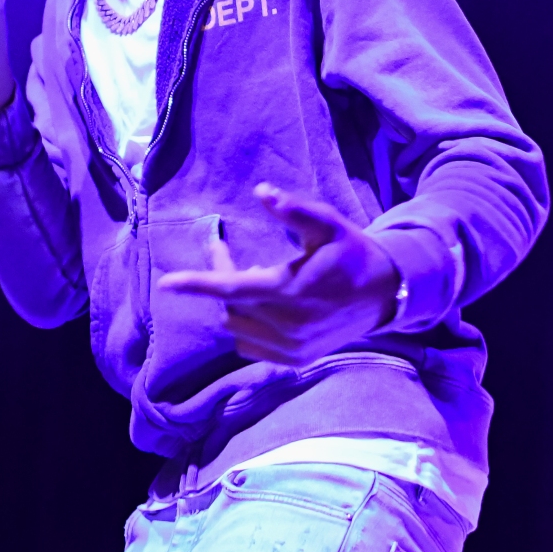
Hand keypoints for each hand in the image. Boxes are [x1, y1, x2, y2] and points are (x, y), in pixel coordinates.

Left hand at [158, 183, 400, 365]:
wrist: (385, 295)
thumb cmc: (351, 253)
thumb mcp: (328, 224)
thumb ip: (295, 210)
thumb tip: (262, 192)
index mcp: (290, 290)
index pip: (232, 288)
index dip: (197, 284)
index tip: (167, 283)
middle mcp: (288, 325)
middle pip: (230, 304)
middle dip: (221, 277)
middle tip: (225, 252)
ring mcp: (291, 348)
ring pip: (236, 326)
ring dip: (233, 303)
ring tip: (255, 280)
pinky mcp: (295, 360)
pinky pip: (250, 345)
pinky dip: (245, 325)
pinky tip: (264, 306)